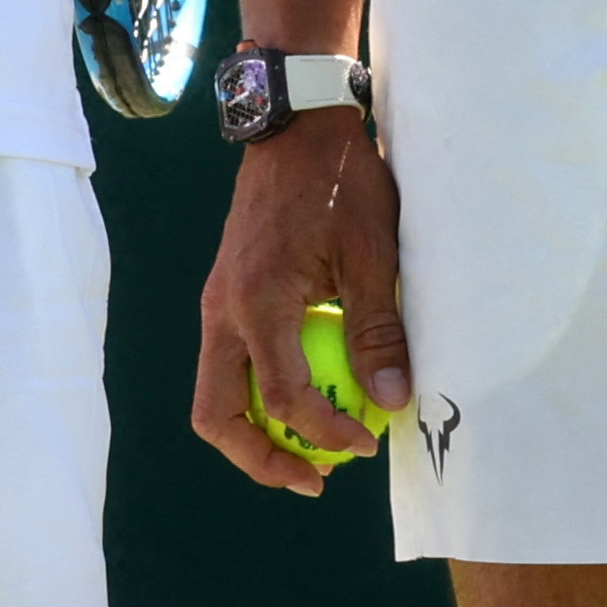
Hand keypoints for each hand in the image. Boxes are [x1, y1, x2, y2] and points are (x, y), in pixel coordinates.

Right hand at [190, 112, 408, 494]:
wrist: (296, 126)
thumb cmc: (340, 182)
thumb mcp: (372, 253)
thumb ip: (378, 329)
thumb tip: (391, 400)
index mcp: (257, 301)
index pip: (284, 397)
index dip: (325, 433)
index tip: (367, 443)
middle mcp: (222, 309)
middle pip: (218, 414)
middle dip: (262, 459)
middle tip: (316, 479)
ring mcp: (217, 303)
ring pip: (215, 395)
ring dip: (255, 434)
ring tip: (308, 453)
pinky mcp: (225, 297)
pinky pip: (227, 367)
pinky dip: (257, 398)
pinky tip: (302, 400)